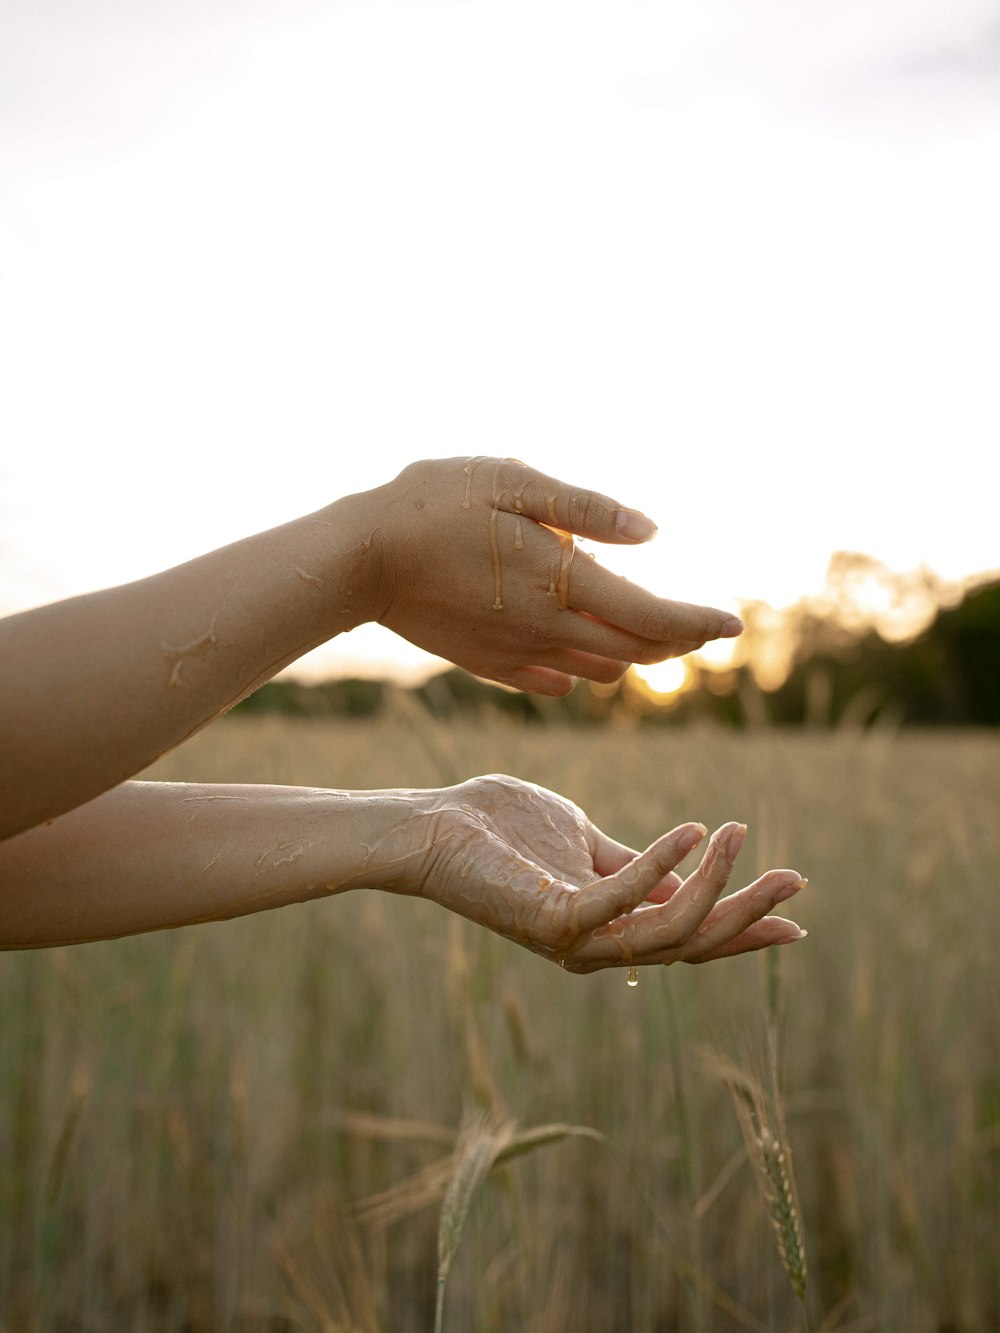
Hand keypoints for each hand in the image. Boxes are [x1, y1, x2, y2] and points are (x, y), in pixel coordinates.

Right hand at [367, 457, 742, 694]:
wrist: (359, 560)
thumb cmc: (435, 503)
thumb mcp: (514, 482)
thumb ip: (587, 510)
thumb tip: (654, 533)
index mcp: (562, 582)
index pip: (653, 617)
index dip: (699, 622)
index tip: (734, 625)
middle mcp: (547, 629)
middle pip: (635, 652)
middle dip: (677, 642)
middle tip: (703, 628)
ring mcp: (516, 654)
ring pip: (598, 671)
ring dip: (634, 656)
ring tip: (649, 632)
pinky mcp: (488, 664)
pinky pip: (552, 680)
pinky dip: (581, 671)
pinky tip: (582, 654)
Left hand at [369, 775, 805, 970]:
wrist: (435, 826)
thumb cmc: (503, 830)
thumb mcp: (586, 845)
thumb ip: (632, 863)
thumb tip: (687, 863)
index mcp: (608, 927)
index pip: (689, 938)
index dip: (744, 930)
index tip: (796, 917)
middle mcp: (595, 946)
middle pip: (691, 946)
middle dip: (747, 915)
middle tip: (793, 878)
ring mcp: (572, 937)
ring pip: (667, 934)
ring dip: (714, 888)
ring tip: (738, 835)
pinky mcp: (550, 916)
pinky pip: (621, 899)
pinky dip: (663, 866)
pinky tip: (692, 831)